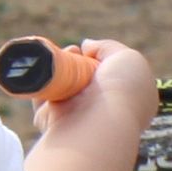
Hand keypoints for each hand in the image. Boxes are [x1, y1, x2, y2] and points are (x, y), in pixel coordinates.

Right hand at [39, 38, 159, 156]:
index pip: (113, 76)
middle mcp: (104, 114)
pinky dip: (41, 83)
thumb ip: (107, 47)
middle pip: (85, 78)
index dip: (101, 59)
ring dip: (59, 69)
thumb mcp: (127, 57)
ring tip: (61, 59)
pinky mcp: (53, 124)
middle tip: (72, 51)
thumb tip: (86, 46)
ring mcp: (78, 120)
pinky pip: (43, 98)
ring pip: (63, 87)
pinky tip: (46, 72)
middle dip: (76, 60)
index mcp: (130, 103)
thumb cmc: (120, 89)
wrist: (97, 121)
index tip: (90, 51)